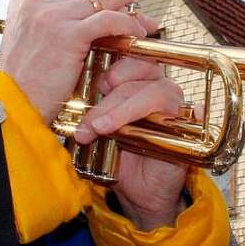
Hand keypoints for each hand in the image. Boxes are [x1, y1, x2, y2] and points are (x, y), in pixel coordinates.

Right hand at [0, 0, 169, 122]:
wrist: (11, 108)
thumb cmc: (23, 90)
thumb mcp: (35, 52)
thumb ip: (54, 35)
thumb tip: (90, 33)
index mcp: (24, 5)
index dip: (101, 5)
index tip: (120, 11)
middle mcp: (36, 4)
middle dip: (123, 1)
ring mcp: (50, 15)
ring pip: (103, 2)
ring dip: (131, 13)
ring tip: (151, 22)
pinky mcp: (67, 31)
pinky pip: (108, 20)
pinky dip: (127, 25)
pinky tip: (139, 36)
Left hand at [74, 56, 188, 229]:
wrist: (136, 191)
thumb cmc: (116, 156)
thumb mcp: (93, 129)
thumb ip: (83, 110)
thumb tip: (60, 98)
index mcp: (135, 79)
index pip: (128, 54)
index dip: (112, 62)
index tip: (93, 83)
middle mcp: (156, 85)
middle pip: (139, 69)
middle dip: (108, 97)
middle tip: (88, 122)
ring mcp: (172, 103)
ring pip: (151, 91)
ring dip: (121, 109)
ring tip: (100, 128)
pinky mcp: (184, 122)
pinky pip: (172, 110)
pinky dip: (151, 116)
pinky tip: (131, 130)